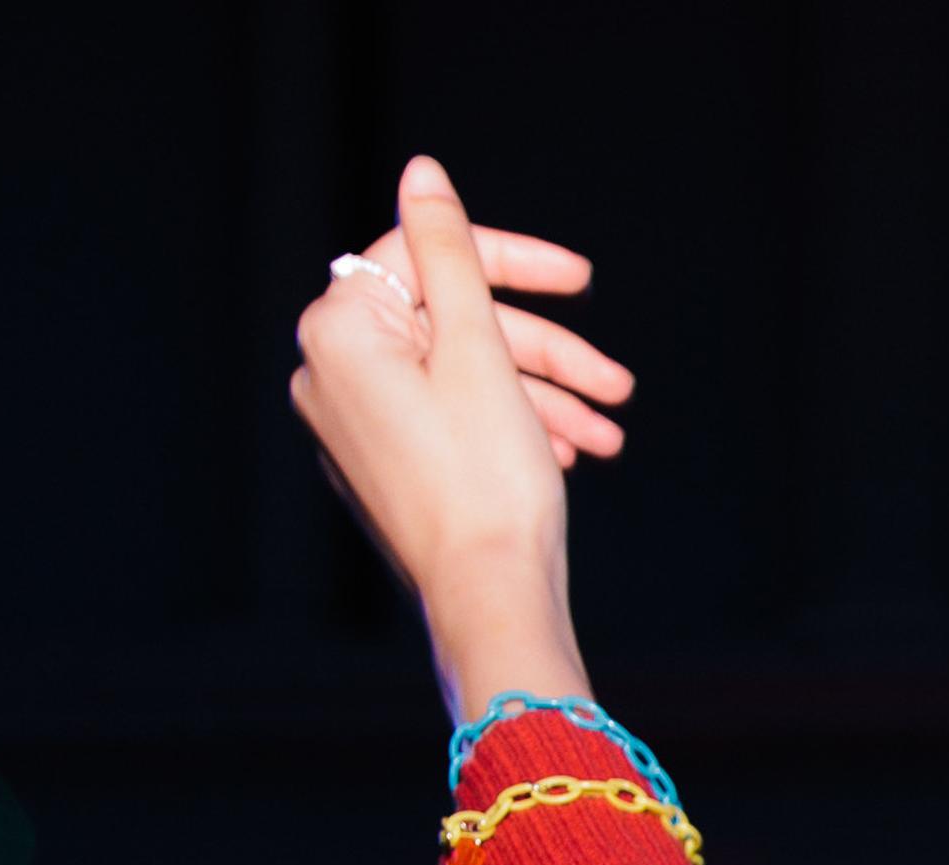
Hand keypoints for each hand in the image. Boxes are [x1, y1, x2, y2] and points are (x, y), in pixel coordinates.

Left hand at [287, 156, 628, 719]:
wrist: (490, 606)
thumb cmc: (487, 486)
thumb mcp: (478, 352)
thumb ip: (449, 255)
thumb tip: (423, 174)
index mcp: (341, 333)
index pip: (426, 257)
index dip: (514, 263)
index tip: (583, 279)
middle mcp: (332, 376)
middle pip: (451, 325)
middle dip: (544, 354)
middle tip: (616, 385)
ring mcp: (356, 429)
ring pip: (461, 380)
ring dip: (543, 399)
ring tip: (608, 437)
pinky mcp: (386, 472)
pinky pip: (451, 423)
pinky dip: (511, 428)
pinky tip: (569, 456)